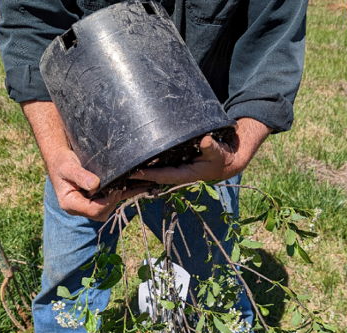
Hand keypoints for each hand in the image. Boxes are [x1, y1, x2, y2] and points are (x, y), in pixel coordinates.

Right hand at [21, 100, 148, 221]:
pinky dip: (124, 195)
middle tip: (119, 186)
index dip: (106, 201)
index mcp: (70, 203)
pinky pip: (111, 201)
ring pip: (107, 209)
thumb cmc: (62, 162)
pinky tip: (138, 188)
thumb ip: (80, 176)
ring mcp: (87, 204)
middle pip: (101, 213)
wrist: (61, 159)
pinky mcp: (95, 199)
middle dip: (112, 201)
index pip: (93, 210)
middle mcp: (79, 207)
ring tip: (126, 185)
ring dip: (118, 198)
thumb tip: (94, 185)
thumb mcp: (68, 167)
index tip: (113, 188)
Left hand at [130, 118, 271, 184]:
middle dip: (138, 175)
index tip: (132, 171)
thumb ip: (211, 147)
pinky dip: (149, 163)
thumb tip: (204, 142)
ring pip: (155, 171)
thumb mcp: (219, 152)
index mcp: (185, 174)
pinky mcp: (176, 164)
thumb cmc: (222, 157)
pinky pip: (160, 165)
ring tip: (122, 165)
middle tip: (119, 169)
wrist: (227, 161)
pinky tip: (137, 158)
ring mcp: (176, 169)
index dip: (148, 174)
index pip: (163, 175)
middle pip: (154, 176)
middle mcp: (177, 173)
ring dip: (140, 170)